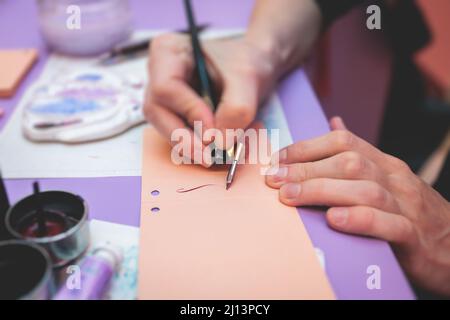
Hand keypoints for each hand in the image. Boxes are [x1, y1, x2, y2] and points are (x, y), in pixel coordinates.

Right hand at [144, 33, 277, 165]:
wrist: (253, 67)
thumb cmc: (246, 62)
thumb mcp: (247, 78)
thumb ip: (236, 109)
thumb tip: (219, 143)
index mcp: (167, 52)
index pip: (166, 88)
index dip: (189, 112)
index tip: (214, 131)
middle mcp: (157, 74)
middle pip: (158, 113)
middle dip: (184, 139)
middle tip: (210, 158)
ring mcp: (162, 97)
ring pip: (166, 129)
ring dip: (191, 147)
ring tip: (219, 155)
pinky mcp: (173, 115)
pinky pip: (177, 136)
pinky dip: (197, 148)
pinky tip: (216, 152)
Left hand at [266, 117, 449, 296]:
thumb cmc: (411, 210)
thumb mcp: (386, 176)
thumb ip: (359, 152)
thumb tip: (333, 123)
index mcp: (384, 163)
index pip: (344, 142)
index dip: (307, 147)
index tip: (278, 159)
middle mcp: (394, 179)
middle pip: (348, 163)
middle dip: (306, 169)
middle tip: (274, 179)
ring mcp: (406, 206)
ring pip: (364, 190)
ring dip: (322, 191)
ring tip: (290, 196)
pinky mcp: (414, 237)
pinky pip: (388, 224)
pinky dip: (359, 220)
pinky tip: (333, 219)